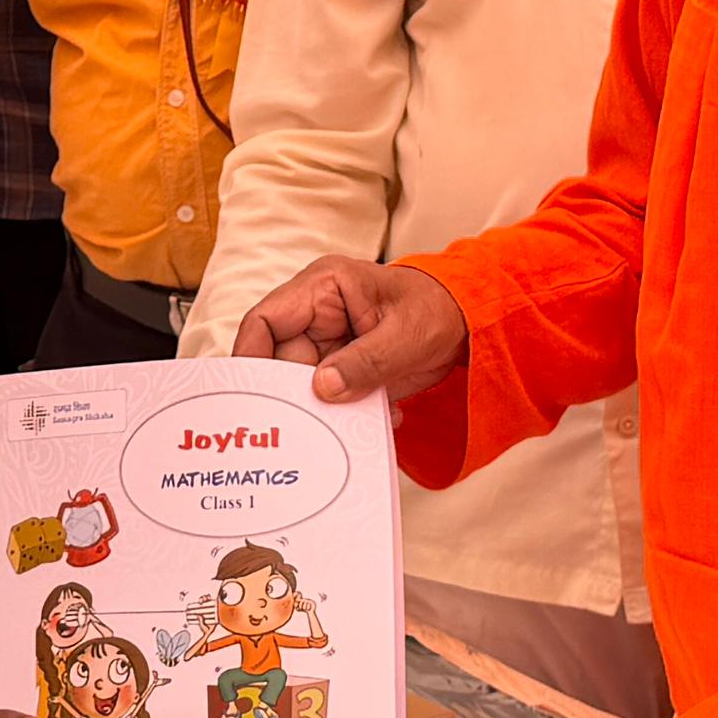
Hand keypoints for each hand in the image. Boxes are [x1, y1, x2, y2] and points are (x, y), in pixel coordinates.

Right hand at [232, 257, 467, 405]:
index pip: (266, 320)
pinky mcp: (343, 368)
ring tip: (355, 424)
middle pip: (280, 362)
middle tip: (309, 429)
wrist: (467, 324)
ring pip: (304, 386)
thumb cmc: (438, 310)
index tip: (250, 396)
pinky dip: (348, 413)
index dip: (249, 356)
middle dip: (295, 396)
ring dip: (327, 410)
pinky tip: (382, 415)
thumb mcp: (405, 337)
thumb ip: (364, 362)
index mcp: (323, 288)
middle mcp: (317, 316)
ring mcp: (329, 344)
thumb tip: (321, 388)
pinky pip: (329, 397)